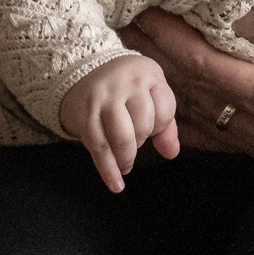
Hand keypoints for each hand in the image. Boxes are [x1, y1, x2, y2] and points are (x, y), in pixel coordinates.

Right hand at [57, 54, 181, 192]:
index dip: (160, 127)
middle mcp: (126, 82)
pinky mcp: (85, 113)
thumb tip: (172, 154)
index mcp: (147, 73)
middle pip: (144, 125)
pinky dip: (108, 169)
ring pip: (122, 137)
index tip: (151, 131)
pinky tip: (115, 183)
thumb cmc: (126, 89)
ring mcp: (104, 97)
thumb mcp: (150, 94)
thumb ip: (165, 124)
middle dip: (141, 141)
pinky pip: (99, 146)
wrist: (81, 71)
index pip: (165, 109)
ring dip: (126, 158)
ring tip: (126, 166)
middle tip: (134, 145)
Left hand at [120, 0, 253, 172]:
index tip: (139, 7)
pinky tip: (164, 89)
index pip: (211, 72)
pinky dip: (190, 111)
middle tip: (113, 26)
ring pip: (206, 122)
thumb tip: (242, 20)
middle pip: (198, 100)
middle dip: (155, 64)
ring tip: (126, 54)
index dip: (169, 40)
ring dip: (166, 89)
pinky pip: (224, 134)